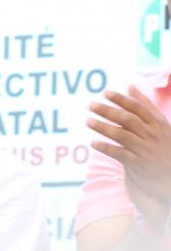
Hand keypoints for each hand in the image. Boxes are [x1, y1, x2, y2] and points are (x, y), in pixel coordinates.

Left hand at [88, 85, 170, 203]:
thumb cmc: (163, 146)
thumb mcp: (159, 124)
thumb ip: (145, 106)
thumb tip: (130, 86)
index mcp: (157, 124)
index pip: (137, 108)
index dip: (121, 99)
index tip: (105, 93)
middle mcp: (152, 135)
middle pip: (127, 119)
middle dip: (108, 111)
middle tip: (90, 105)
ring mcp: (146, 150)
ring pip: (122, 135)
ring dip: (103, 127)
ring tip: (88, 121)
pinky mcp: (139, 165)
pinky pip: (120, 154)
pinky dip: (106, 147)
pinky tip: (93, 143)